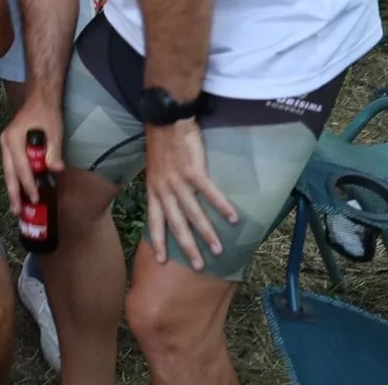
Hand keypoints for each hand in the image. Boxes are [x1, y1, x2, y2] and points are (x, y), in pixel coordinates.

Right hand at [0, 95, 63, 215]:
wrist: (40, 98)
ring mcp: (5, 144)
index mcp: (13, 139)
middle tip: (16, 212)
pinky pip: (11, 166)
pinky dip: (15, 179)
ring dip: (13, 189)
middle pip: (8, 173)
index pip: (21, 168)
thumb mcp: (54, 130)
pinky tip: (20, 191)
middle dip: (13, 194)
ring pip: (8, 171)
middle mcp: (5, 143)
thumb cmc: (47, 113)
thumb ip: (53, 150)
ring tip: (16, 207)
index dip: (28, 185)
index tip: (36, 199)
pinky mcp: (10, 146)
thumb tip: (56, 169)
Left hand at [143, 119, 238, 270]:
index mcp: (153, 191)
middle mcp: (164, 190)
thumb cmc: (161, 145)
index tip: (162, 261)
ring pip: (193, 213)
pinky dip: (221, 206)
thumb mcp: (154, 172)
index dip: (158, 242)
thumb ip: (162, 190)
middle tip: (199, 266)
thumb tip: (172, 205)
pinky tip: (233, 218)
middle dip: (187, 247)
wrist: (166, 121)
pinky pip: (209, 193)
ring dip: (207, 233)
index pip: (154, 222)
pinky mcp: (193, 171)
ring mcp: (178, 181)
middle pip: (176, 224)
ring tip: (219, 248)